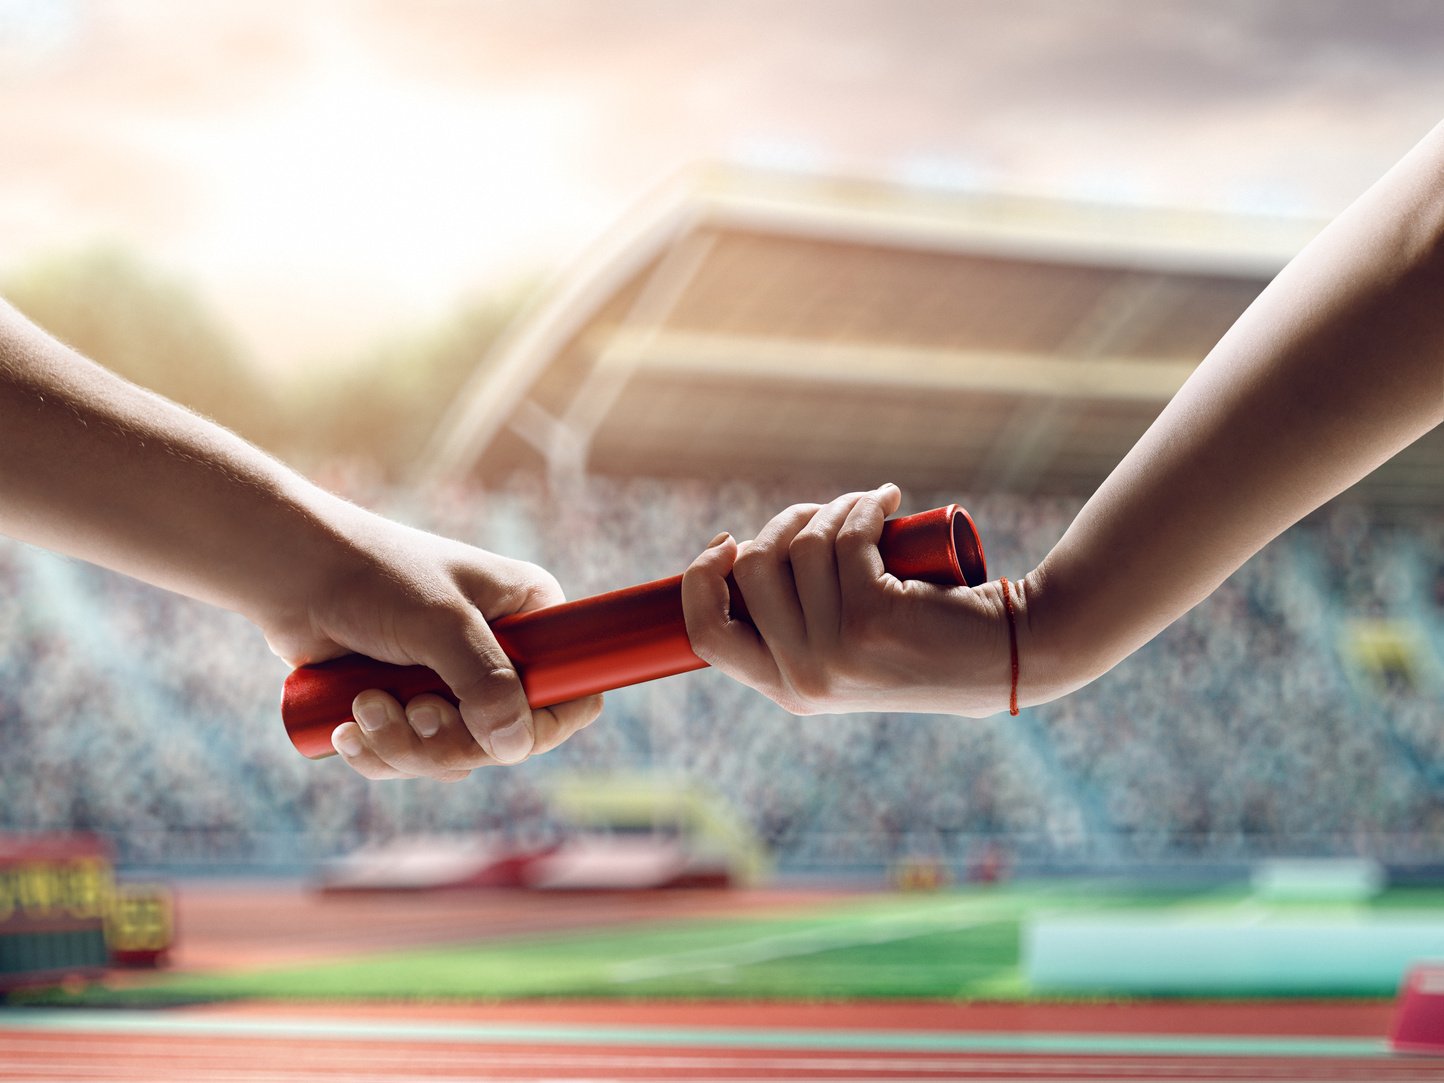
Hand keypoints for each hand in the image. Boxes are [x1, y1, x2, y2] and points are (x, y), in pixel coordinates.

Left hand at [260, 505, 601, 781]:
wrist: (290, 572)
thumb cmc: (371, 576)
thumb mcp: (439, 622)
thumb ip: (484, 681)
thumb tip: (515, 747)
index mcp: (530, 614)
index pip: (573, 688)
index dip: (544, 724)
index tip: (497, 733)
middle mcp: (502, 651)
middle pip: (509, 737)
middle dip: (450, 739)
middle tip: (412, 714)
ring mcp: (455, 682)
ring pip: (457, 755)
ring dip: (405, 747)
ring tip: (362, 709)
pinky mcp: (410, 705)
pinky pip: (415, 757)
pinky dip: (381, 752)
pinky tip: (346, 727)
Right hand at [682, 485, 1018, 716]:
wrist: (1011, 654)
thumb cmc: (929, 640)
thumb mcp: (847, 650)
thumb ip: (798, 628)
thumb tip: (742, 561)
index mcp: (788, 691)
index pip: (707, 632)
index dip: (703, 577)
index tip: (729, 543)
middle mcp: (804, 680)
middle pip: (749, 573)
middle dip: (782, 524)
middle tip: (826, 514)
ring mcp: (835, 653)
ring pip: (798, 547)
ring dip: (832, 508)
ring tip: (867, 508)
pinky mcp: (872, 617)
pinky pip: (844, 537)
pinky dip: (864, 507)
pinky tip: (888, 502)